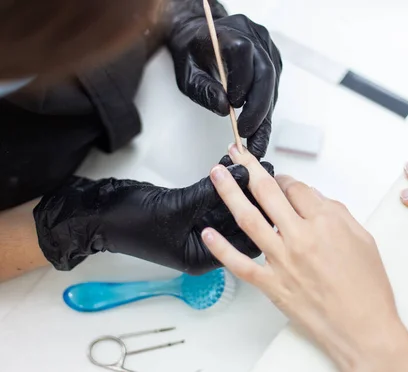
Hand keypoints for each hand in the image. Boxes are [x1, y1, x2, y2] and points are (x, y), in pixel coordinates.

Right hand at [33, 160, 273, 274]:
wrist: (100, 212)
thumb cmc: (130, 222)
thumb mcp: (175, 209)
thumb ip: (209, 193)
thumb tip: (239, 174)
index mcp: (202, 258)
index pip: (245, 244)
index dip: (261, 219)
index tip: (273, 194)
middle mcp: (203, 245)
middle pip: (239, 224)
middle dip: (254, 199)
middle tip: (268, 173)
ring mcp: (197, 228)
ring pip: (228, 209)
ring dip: (240, 188)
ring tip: (256, 165)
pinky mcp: (190, 211)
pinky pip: (214, 198)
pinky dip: (224, 183)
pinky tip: (233, 165)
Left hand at [169, 9, 281, 158]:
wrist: (201, 37)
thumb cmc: (192, 53)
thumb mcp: (187, 72)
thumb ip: (203, 89)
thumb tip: (223, 109)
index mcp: (230, 32)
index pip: (243, 52)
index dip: (241, 80)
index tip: (234, 105)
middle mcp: (254, 37)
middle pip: (265, 73)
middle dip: (258, 108)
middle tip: (247, 134)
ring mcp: (267, 48)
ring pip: (272, 84)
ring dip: (264, 114)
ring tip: (255, 140)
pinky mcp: (274, 61)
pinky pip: (273, 87)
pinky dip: (265, 109)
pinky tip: (258, 127)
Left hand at [201, 145, 407, 371]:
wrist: (363, 328)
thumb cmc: (367, 289)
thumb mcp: (363, 239)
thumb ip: (337, 214)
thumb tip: (314, 199)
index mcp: (325, 222)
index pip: (297, 188)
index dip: (286, 179)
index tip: (280, 179)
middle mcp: (300, 237)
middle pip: (268, 192)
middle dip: (249, 168)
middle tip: (237, 155)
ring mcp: (283, 260)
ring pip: (248, 218)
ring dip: (230, 192)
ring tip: (217, 175)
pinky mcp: (272, 284)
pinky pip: (240, 263)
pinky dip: (221, 248)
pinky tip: (209, 233)